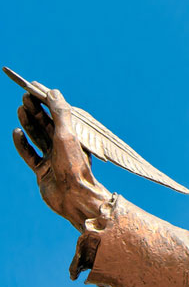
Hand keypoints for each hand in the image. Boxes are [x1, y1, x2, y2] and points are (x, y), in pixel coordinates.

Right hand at [14, 83, 110, 230]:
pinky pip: (30, 154)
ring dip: (29, 123)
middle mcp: (64, 147)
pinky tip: (16, 132)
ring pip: (38, 137)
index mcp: (74, 137)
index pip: (58, 115)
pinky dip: (22, 143)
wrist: (74, 197)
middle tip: (25, 96)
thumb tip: (53, 92)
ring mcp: (53, 158)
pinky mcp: (43, 171)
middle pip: (47, 124)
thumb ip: (61, 114)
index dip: (46, 101)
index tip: (34, 89)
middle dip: (36, 110)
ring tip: (21, 108)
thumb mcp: (67, 136)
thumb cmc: (73, 166)